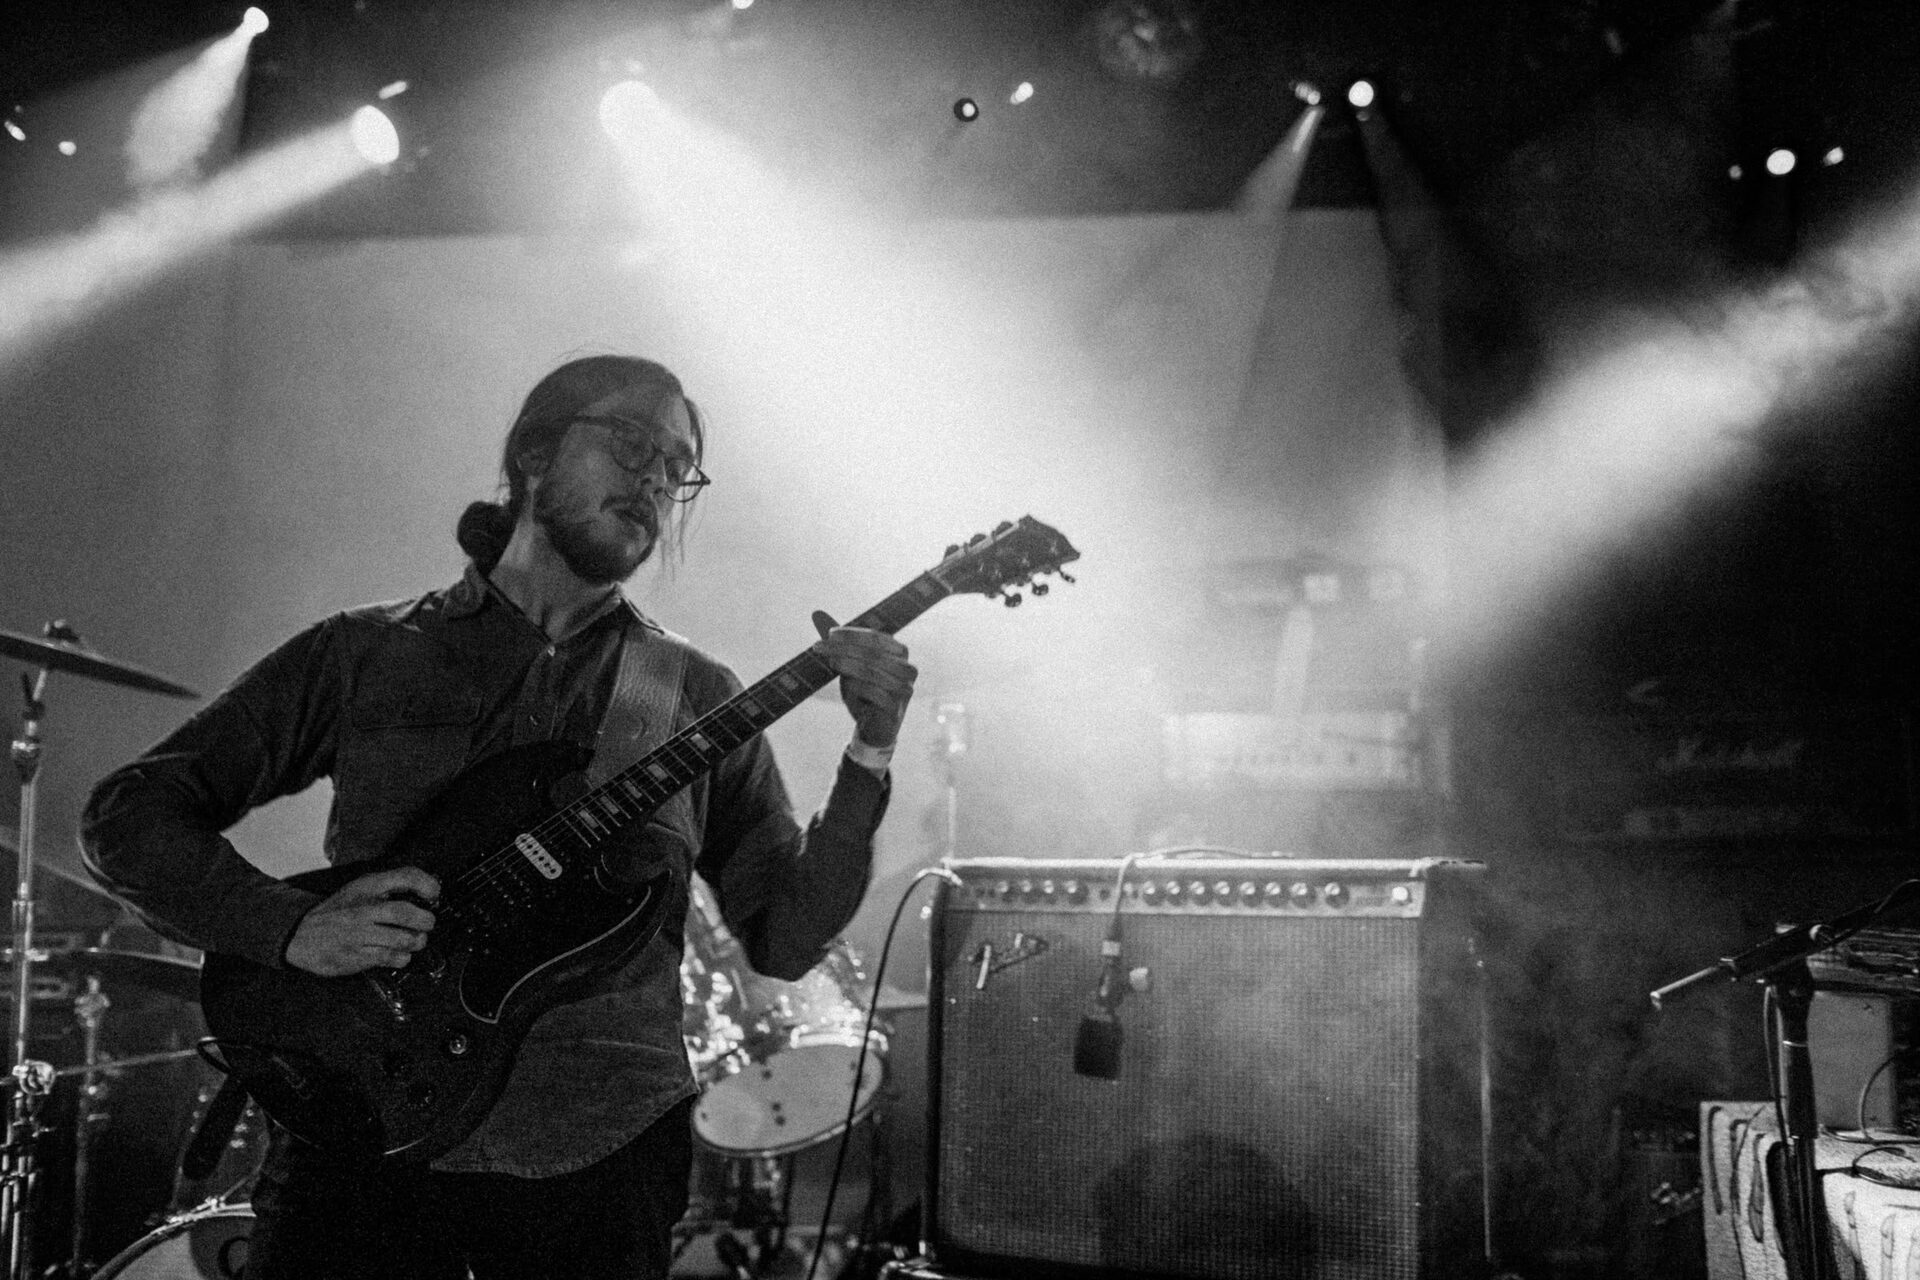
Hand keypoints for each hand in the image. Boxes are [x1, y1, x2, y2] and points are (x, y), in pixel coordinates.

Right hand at [284, 866, 438, 975]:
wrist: (300, 935)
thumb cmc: (338, 912)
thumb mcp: (360, 889)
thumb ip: (390, 885)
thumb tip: (428, 888)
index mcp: (366, 888)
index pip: (404, 877)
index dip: (426, 884)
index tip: (434, 894)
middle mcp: (363, 909)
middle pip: (404, 912)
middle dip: (425, 920)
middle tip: (428, 923)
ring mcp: (359, 935)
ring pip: (402, 939)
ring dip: (417, 941)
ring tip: (416, 940)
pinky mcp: (357, 957)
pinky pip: (391, 958)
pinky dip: (403, 957)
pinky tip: (399, 953)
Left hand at [811, 613, 916, 748]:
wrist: (873, 727)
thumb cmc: (864, 692)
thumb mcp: (851, 666)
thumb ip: (842, 646)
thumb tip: (821, 618)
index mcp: (899, 653)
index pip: (875, 637)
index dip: (851, 634)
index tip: (828, 634)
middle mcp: (907, 668)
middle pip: (873, 653)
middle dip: (843, 648)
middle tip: (819, 647)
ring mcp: (904, 689)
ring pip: (874, 671)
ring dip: (848, 664)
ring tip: (830, 662)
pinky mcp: (895, 709)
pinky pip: (876, 693)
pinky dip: (859, 687)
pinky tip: (847, 684)